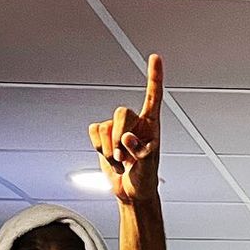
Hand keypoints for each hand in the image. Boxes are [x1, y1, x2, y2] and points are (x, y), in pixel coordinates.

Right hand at [88, 54, 163, 203]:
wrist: (131, 192)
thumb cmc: (146, 180)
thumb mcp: (148, 169)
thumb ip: (140, 152)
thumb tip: (128, 138)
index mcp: (152, 126)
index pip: (153, 97)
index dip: (154, 77)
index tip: (155, 57)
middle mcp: (135, 123)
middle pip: (121, 113)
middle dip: (119, 136)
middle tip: (124, 157)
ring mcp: (117, 128)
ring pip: (105, 126)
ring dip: (109, 149)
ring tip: (121, 162)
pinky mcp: (103, 135)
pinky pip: (94, 131)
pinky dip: (99, 147)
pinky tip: (110, 158)